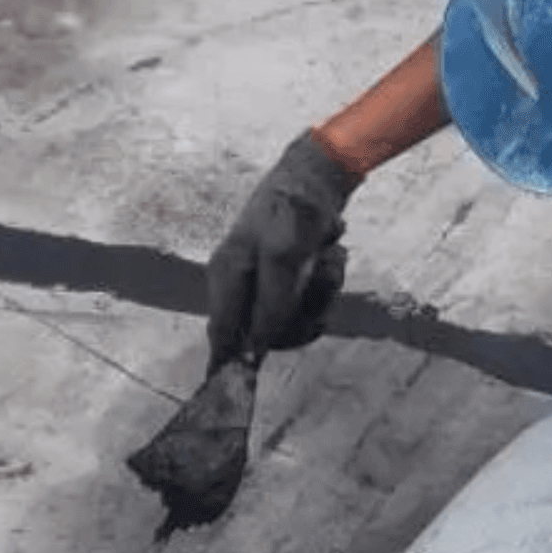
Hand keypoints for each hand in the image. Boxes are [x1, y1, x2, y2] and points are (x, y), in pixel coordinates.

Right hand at [205, 131, 359, 365]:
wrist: (319, 175)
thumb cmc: (293, 209)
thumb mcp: (282, 257)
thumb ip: (270, 305)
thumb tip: (257, 349)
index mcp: (225, 277)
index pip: (222, 335)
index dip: (234, 360)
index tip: (252, 377)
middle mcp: (240, 284)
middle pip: (264, 334)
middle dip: (298, 320)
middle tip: (318, 306)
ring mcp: (265, 281)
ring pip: (293, 319)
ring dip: (319, 297)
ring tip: (327, 264)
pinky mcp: (288, 277)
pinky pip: (309, 301)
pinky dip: (325, 283)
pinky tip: (329, 258)